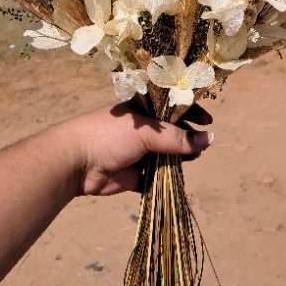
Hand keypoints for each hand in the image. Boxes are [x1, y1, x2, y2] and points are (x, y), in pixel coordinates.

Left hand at [59, 101, 213, 195]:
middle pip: (172, 133)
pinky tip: (178, 179)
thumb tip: (209, 139)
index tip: (209, 120)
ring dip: (179, 160)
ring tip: (191, 160)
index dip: (190, 111)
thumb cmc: (109, 135)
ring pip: (166, 156)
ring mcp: (138, 152)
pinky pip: (156, 177)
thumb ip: (178, 138)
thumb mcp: (147, 133)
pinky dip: (167, 179)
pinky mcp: (135, 175)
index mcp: (142, 109)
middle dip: (187, 139)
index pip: (172, 106)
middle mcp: (141, 129)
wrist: (76, 162)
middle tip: (200, 146)